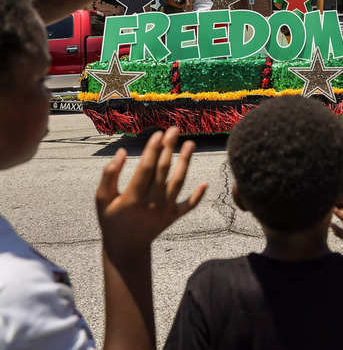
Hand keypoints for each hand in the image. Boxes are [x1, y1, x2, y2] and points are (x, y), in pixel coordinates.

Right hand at [96, 127, 206, 262]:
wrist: (126, 247)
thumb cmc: (111, 219)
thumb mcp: (102, 199)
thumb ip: (109, 175)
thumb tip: (122, 152)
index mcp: (132, 198)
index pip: (146, 169)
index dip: (152, 150)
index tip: (157, 133)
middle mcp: (151, 204)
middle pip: (163, 171)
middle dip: (169, 148)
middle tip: (174, 129)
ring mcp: (165, 211)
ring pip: (178, 183)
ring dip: (186, 162)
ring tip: (191, 143)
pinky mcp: (173, 217)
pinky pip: (188, 205)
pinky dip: (197, 196)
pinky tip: (205, 183)